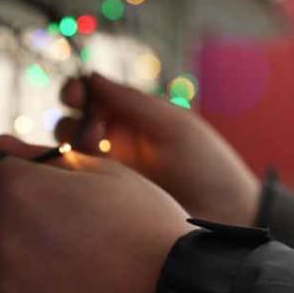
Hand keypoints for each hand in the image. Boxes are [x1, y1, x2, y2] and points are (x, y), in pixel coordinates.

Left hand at [0, 136, 193, 292]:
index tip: (1, 169)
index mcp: (19, 187)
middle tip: (14, 209)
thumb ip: (39, 155)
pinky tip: (39, 281)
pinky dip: (5, 288)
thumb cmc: (144, 221)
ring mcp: (4, 279)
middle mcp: (2, 231)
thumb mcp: (100, 170)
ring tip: (32, 248)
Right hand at [57, 73, 260, 226]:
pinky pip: (73, 184)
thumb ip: (131, 100)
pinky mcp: (101, 201)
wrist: (228, 217)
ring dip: (69, 148)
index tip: (74, 95)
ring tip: (94, 154)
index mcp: (129, 118)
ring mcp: (105, 174)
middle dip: (70, 123)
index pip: (89, 97)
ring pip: (66, 154)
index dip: (75, 92)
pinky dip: (68, 176)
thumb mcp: (173, 124)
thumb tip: (90, 75)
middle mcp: (112, 143)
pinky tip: (81, 176)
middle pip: (69, 124)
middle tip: (91, 132)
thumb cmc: (207, 165)